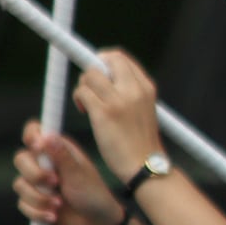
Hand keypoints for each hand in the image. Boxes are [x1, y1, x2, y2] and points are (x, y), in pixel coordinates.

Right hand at [14, 120, 124, 224]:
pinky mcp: (33, 200)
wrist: (97, 224)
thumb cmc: (93, 194)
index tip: (38, 148)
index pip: (34, 132)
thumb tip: (46, 135)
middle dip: (35, 174)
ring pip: (19, 184)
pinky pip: (22, 204)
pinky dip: (37, 212)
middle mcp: (44, 163)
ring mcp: (37, 182)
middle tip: (55, 183)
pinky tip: (53, 217)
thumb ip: (61, 156)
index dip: (31, 136)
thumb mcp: (79, 174)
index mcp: (57, 149)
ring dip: (39, 198)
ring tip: (58, 205)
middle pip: (20, 159)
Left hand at [72, 50, 165, 180]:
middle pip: (105, 58)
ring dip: (83, 86)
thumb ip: (128, 91)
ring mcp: (120, 100)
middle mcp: (135, 89)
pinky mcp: (104, 112)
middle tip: (91, 87)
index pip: (119, 57)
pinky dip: (79, 99)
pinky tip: (85, 111)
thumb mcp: (142, 110)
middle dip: (92, 69)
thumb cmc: (139, 142)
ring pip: (90, 75)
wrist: (145, 166)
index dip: (103, 61)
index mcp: (146, 87)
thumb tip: (102, 74)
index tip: (98, 76)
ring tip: (88, 104)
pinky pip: (82, 92)